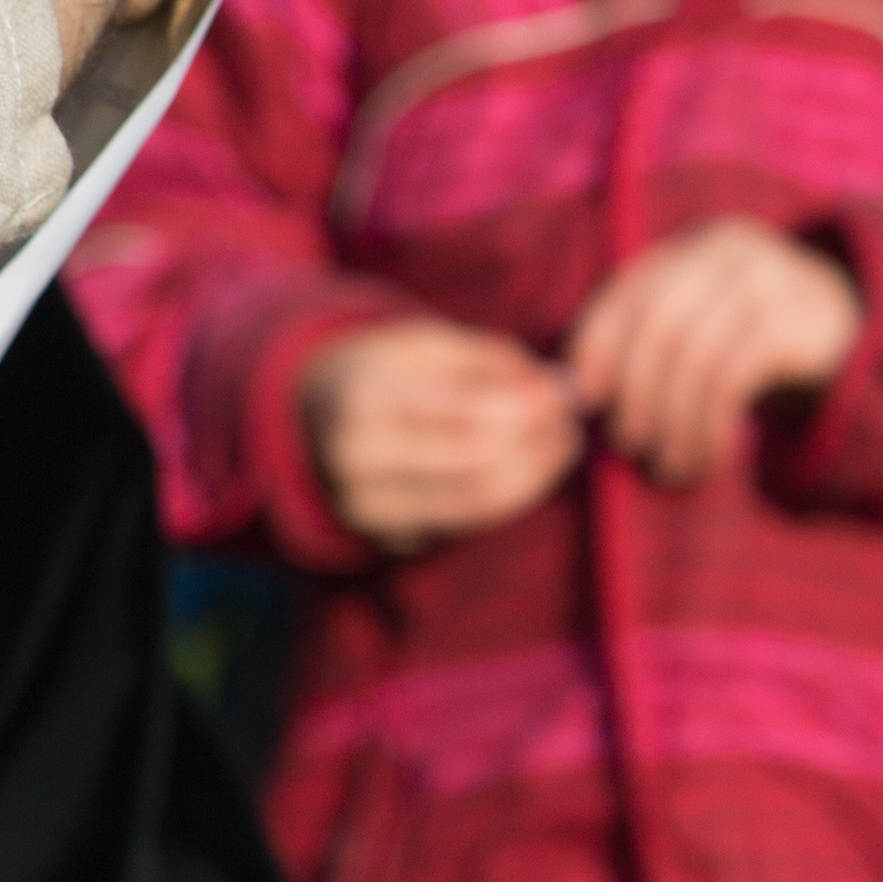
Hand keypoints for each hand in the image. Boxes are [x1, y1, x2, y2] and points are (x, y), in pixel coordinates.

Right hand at [299, 319, 583, 550]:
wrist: (312, 417)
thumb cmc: (381, 370)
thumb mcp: (424, 344)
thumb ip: (491, 359)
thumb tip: (558, 386)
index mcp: (363, 399)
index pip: (469, 414)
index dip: (529, 407)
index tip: (563, 391)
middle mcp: (357, 462)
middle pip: (478, 465)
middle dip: (538, 444)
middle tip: (569, 423)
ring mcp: (368, 508)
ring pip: (478, 504)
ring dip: (536, 476)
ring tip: (561, 445)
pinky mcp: (387, 537)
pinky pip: (467, 524)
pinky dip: (511, 496)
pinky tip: (530, 469)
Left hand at [562, 221, 862, 488]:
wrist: (850, 338)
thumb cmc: (751, 343)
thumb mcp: (700, 326)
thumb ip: (647, 342)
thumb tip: (576, 390)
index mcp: (690, 248)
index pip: (626, 292)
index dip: (596, 345)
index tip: (586, 399)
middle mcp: (725, 252)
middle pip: (656, 326)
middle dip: (635, 393)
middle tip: (629, 443)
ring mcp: (766, 281)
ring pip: (693, 357)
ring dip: (673, 423)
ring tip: (668, 466)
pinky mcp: (793, 322)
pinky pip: (731, 381)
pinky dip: (709, 428)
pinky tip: (706, 460)